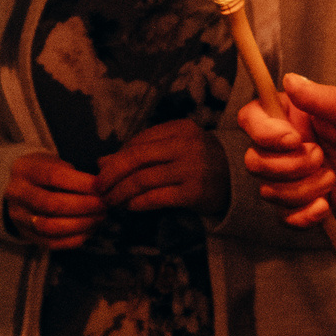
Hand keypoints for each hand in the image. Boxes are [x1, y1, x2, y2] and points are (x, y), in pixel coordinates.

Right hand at [4, 153, 103, 248]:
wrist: (21, 188)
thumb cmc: (44, 173)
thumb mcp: (54, 162)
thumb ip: (73, 173)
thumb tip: (100, 187)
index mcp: (24, 169)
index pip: (53, 176)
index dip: (80, 183)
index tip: (100, 186)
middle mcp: (16, 194)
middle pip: (50, 204)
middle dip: (82, 206)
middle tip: (103, 204)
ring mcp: (18, 217)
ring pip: (50, 226)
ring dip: (80, 224)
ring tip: (99, 217)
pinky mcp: (26, 235)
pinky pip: (51, 243)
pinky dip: (75, 238)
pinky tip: (90, 229)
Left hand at [94, 119, 226, 216]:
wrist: (237, 180)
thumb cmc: (200, 162)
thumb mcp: (173, 149)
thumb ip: (141, 153)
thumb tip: (101, 162)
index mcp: (180, 129)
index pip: (138, 141)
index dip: (116, 157)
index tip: (102, 171)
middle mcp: (186, 145)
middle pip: (136, 158)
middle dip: (111, 174)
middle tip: (98, 188)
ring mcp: (191, 168)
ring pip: (143, 179)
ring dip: (120, 192)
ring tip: (109, 200)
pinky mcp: (194, 192)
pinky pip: (157, 197)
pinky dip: (138, 203)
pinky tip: (129, 206)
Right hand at [238, 74, 335, 227]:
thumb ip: (318, 96)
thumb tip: (290, 80)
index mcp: (289, 116)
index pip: (251, 120)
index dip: (263, 133)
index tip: (294, 139)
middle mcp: (285, 145)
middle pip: (255, 162)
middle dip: (288, 166)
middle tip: (320, 157)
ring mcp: (294, 175)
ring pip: (271, 192)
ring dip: (303, 189)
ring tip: (332, 176)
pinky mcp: (306, 200)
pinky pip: (287, 217)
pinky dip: (304, 215)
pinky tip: (325, 204)